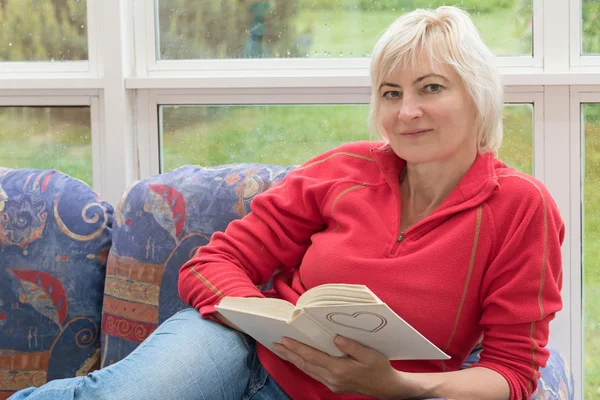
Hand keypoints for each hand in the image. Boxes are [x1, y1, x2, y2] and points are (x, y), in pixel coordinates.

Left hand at [272, 336, 407, 398]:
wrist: (387, 387)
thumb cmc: (380, 368)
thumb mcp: (369, 354)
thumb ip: (351, 346)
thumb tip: (335, 338)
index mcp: (339, 369)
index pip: (312, 357)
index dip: (297, 348)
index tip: (284, 340)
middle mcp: (332, 378)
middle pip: (305, 364)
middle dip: (289, 354)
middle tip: (275, 344)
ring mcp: (332, 384)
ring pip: (308, 370)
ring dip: (294, 360)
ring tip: (282, 351)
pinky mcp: (334, 385)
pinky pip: (314, 374)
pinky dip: (304, 365)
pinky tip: (299, 360)